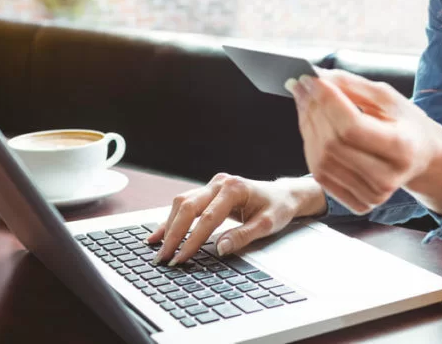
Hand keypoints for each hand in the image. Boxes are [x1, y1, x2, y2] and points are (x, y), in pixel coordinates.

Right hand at [146, 174, 323, 264]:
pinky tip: (159, 234)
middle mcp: (220, 183)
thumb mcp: (267, 225)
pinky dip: (171, 220)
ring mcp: (212, 185)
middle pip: (188, 207)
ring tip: (159, 249)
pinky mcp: (207, 191)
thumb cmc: (277, 208)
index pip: (208, 217)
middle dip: (174, 234)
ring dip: (169, 227)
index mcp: (235, 188)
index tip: (181, 258)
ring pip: (182, 203)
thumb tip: (220, 249)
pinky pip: (185, 204)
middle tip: (163, 257)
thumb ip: (243, 236)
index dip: (193, 240)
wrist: (283, 195)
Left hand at [287, 69, 441, 214]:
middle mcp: (388, 177)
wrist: (421, 157)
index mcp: (402, 147)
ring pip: (321, 161)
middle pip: (333, 143)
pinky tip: (312, 127)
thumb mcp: (388, 97)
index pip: (352, 126)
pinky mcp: (360, 203)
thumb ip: (352, 85)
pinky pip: (320, 175)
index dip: (328, 101)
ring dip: (307, 127)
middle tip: (302, 86)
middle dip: (313, 110)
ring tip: (306, 103)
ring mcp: (373, 194)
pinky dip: (310, 148)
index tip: (312, 79)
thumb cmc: (405, 123)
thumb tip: (317, 78)